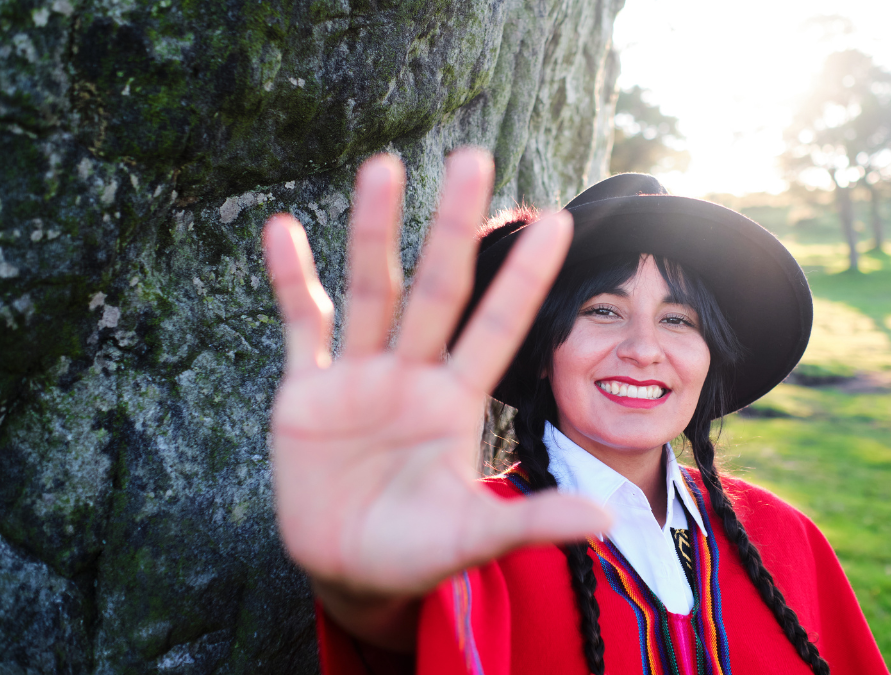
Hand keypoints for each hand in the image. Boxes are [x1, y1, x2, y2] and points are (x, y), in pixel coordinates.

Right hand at [263, 150, 609, 645]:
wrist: (350, 572)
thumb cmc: (419, 552)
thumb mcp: (474, 537)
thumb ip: (533, 522)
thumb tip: (609, 522)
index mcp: (457, 401)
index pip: (500, 326)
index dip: (525, 276)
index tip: (558, 219)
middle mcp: (413, 375)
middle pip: (437, 287)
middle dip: (454, 226)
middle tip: (474, 158)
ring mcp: (358, 378)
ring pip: (371, 291)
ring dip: (373, 230)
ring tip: (383, 165)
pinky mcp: (306, 392)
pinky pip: (301, 326)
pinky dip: (290, 280)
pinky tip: (281, 230)